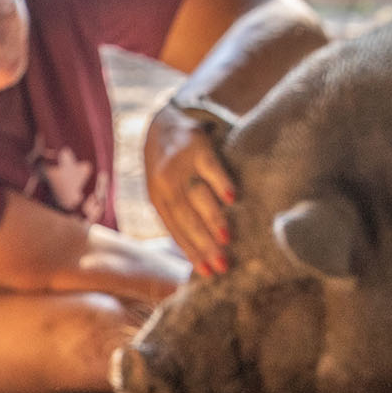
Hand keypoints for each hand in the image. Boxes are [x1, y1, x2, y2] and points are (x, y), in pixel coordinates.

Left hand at [146, 98, 237, 275]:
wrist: (165, 119)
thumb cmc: (172, 166)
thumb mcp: (166, 191)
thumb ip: (180, 215)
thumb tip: (202, 253)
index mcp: (158, 200)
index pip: (176, 231)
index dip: (192, 253)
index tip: (209, 273)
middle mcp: (165, 184)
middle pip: (186, 218)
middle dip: (204, 244)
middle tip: (223, 265)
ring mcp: (180, 165)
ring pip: (197, 196)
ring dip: (212, 219)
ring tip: (227, 239)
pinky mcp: (196, 145)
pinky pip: (209, 167)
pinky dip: (220, 182)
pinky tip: (233, 198)